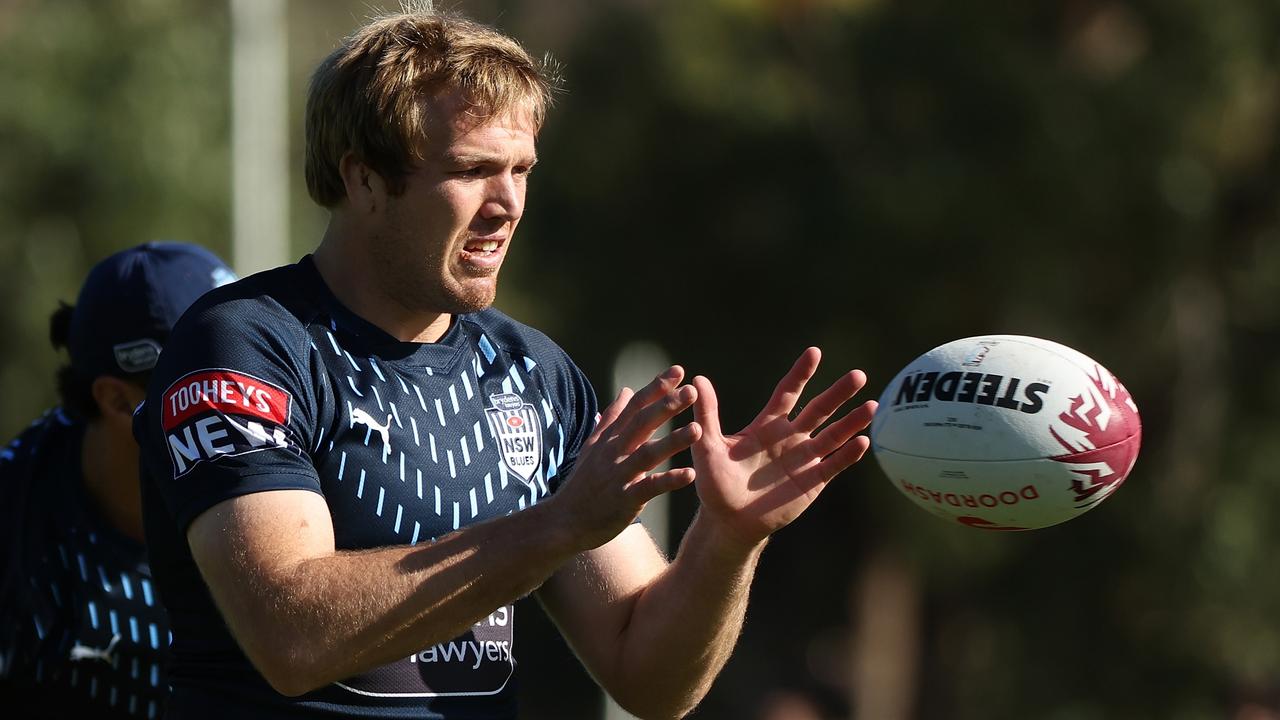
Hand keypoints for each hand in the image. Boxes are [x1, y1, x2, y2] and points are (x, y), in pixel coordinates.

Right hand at [555, 366, 702, 550]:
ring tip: (698, 429)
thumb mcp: (593, 445)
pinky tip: (690, 474)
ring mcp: (619, 475)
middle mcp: (614, 452)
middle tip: (691, 391)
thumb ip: (612, 417)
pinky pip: (649, 488)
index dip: (656, 388)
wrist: (564, 521)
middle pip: (642, 423)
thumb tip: (627, 390)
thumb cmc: (583, 483)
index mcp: (610, 438)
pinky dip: (669, 481)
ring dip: (673, 441)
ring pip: (648, 454)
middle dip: (667, 406)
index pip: (635, 406)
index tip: (678, 371)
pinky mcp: (624, 500)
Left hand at [690, 347, 876, 549]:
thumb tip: (697, 380)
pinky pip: (834, 465)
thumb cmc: (714, 484)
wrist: (729, 522)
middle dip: (838, 393)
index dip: (801, 373)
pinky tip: (863, 441)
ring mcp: (804, 459)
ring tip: (872, 405)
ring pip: (833, 435)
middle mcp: (790, 438)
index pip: (788, 392)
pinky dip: (848, 454)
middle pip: (819, 410)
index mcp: (767, 426)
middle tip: (858, 375)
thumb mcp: (707, 447)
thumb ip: (707, 415)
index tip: (814, 353)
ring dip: (853, 421)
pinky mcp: (813, 482)